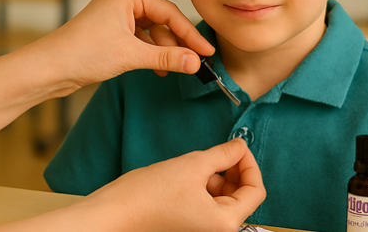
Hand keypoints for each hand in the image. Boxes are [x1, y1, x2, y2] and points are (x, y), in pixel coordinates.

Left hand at [30, 0, 214, 91]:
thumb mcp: (131, 55)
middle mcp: (122, 3)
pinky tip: (158, 69)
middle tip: (196, 61)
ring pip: (152, 33)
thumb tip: (195, 62)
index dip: (190, 33)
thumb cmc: (81, 53)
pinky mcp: (110, 34)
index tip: (206, 51)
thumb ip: (167, 57)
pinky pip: (140, 40)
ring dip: (164, 51)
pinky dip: (150, 54)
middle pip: (163, 21)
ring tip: (174, 69)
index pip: (170, 12)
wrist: (47, 69)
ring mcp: (116, 18)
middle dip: (178, 43)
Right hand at [81, 138, 265, 231]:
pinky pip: (208, 206)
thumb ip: (223, 154)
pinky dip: (204, 189)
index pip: (256, 190)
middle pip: (241, 196)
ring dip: (216, 179)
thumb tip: (240, 145)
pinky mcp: (190, 227)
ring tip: (195, 167)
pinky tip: (188, 177)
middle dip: (232, 171)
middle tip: (218, 152)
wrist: (111, 215)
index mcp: (224, 223)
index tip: (238, 148)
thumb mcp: (192, 165)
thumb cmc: (146, 196)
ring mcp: (202, 230)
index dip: (249, 164)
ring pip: (224, 200)